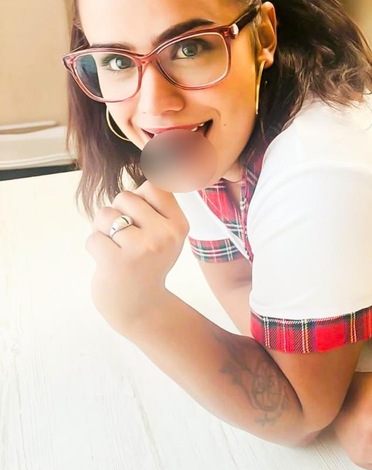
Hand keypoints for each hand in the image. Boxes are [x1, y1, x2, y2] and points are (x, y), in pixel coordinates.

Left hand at [86, 182, 188, 333]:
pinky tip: (108, 263)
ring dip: (102, 230)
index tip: (139, 203)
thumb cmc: (147, 262)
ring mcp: (143, 249)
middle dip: (117, 212)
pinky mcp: (119, 263)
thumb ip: (156, 205)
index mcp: (179, 225)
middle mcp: (165, 235)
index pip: (154, 186)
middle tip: (126, 237)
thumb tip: (159, 161)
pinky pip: (93, 238)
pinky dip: (95, 248)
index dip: (140, 192)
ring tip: (115, 248)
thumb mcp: (164, 234)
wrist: (140, 307)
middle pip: (125, 197)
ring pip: (106, 215)